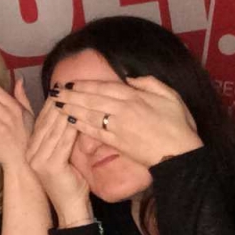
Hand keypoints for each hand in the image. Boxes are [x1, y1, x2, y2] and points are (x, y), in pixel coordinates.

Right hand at [25, 99, 89, 221]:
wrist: (71, 208)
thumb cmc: (70, 180)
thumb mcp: (62, 153)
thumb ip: (60, 134)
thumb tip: (63, 111)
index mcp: (32, 149)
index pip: (40, 120)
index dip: (51, 103)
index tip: (61, 88)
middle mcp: (31, 153)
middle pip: (46, 122)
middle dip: (58, 103)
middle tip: (67, 86)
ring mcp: (39, 160)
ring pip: (54, 129)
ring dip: (65, 111)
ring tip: (74, 96)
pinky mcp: (50, 166)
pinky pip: (63, 141)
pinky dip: (72, 128)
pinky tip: (79, 116)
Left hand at [52, 77, 201, 167]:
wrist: (180, 155)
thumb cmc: (178, 125)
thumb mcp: (170, 96)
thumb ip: (149, 83)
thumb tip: (129, 78)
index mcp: (135, 97)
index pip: (104, 87)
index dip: (85, 84)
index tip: (70, 82)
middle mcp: (123, 110)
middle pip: (92, 99)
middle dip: (71, 95)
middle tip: (54, 91)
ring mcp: (119, 127)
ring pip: (90, 115)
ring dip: (71, 108)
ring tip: (56, 104)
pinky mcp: (117, 143)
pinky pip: (95, 133)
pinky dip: (81, 126)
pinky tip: (70, 122)